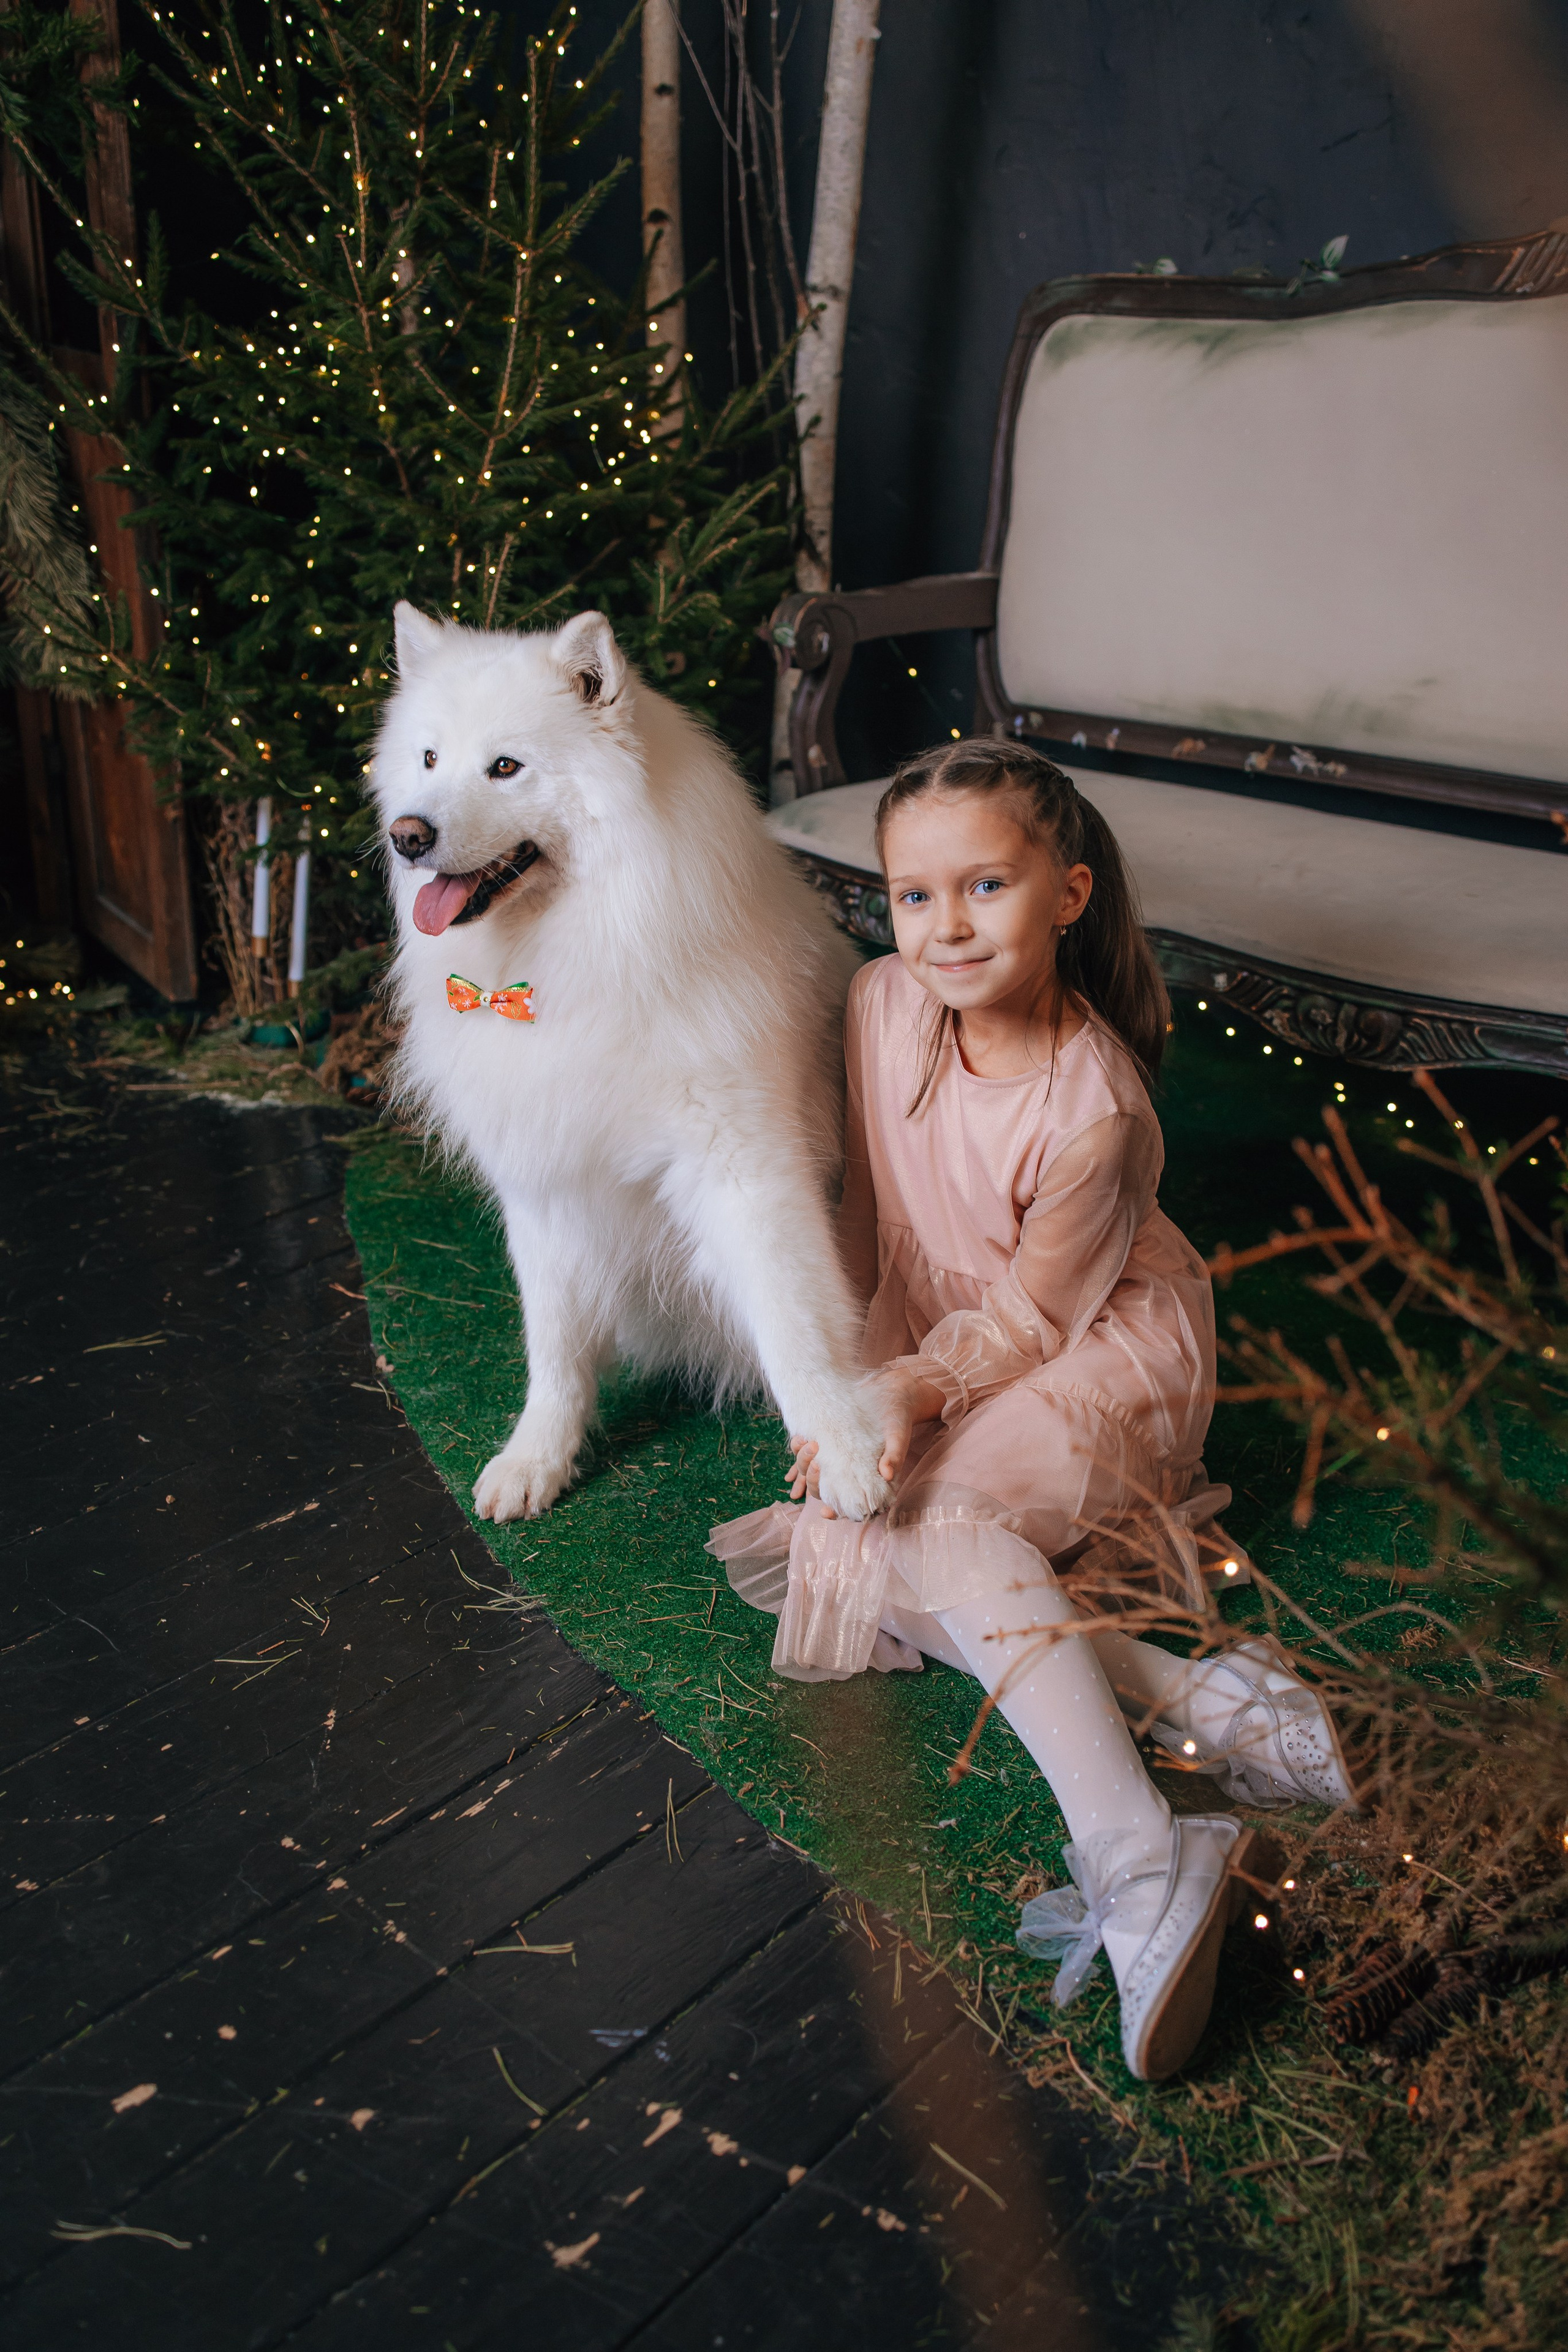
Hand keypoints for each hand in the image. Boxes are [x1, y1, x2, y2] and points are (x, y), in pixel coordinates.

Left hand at [787, 1366, 940, 1516]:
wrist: (894, 1393)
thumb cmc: (899, 1418)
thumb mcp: (899, 1435)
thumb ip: (895, 1455)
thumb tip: (887, 1474)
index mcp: (869, 1480)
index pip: (850, 1504)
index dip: (836, 1512)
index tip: (825, 1512)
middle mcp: (850, 1472)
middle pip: (824, 1488)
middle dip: (812, 1481)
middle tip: (814, 1462)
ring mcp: (837, 1458)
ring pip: (812, 1471)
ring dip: (801, 1463)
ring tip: (803, 1441)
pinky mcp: (829, 1442)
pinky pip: (810, 1452)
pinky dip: (800, 1450)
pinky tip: (798, 1439)